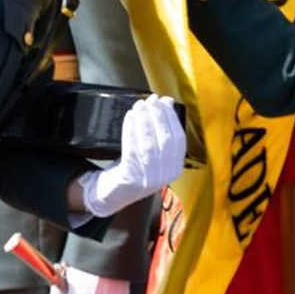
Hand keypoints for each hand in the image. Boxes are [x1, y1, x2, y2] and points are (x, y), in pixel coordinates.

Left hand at [79, 95, 184, 217]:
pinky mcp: (131, 179)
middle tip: (150, 100)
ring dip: (144, 122)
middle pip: (166, 141)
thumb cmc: (134, 168)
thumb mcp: (152, 152)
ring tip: (139, 106)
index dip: (171, 118)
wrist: (115, 193)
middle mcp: (165, 175)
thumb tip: (167, 102)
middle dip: (158, 117)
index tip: (164, 101)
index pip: (179, 139)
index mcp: (175, 168)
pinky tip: (130, 118)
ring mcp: (149, 179)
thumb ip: (161, 130)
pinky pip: (132, 150)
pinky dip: (131, 131)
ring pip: (149, 145)